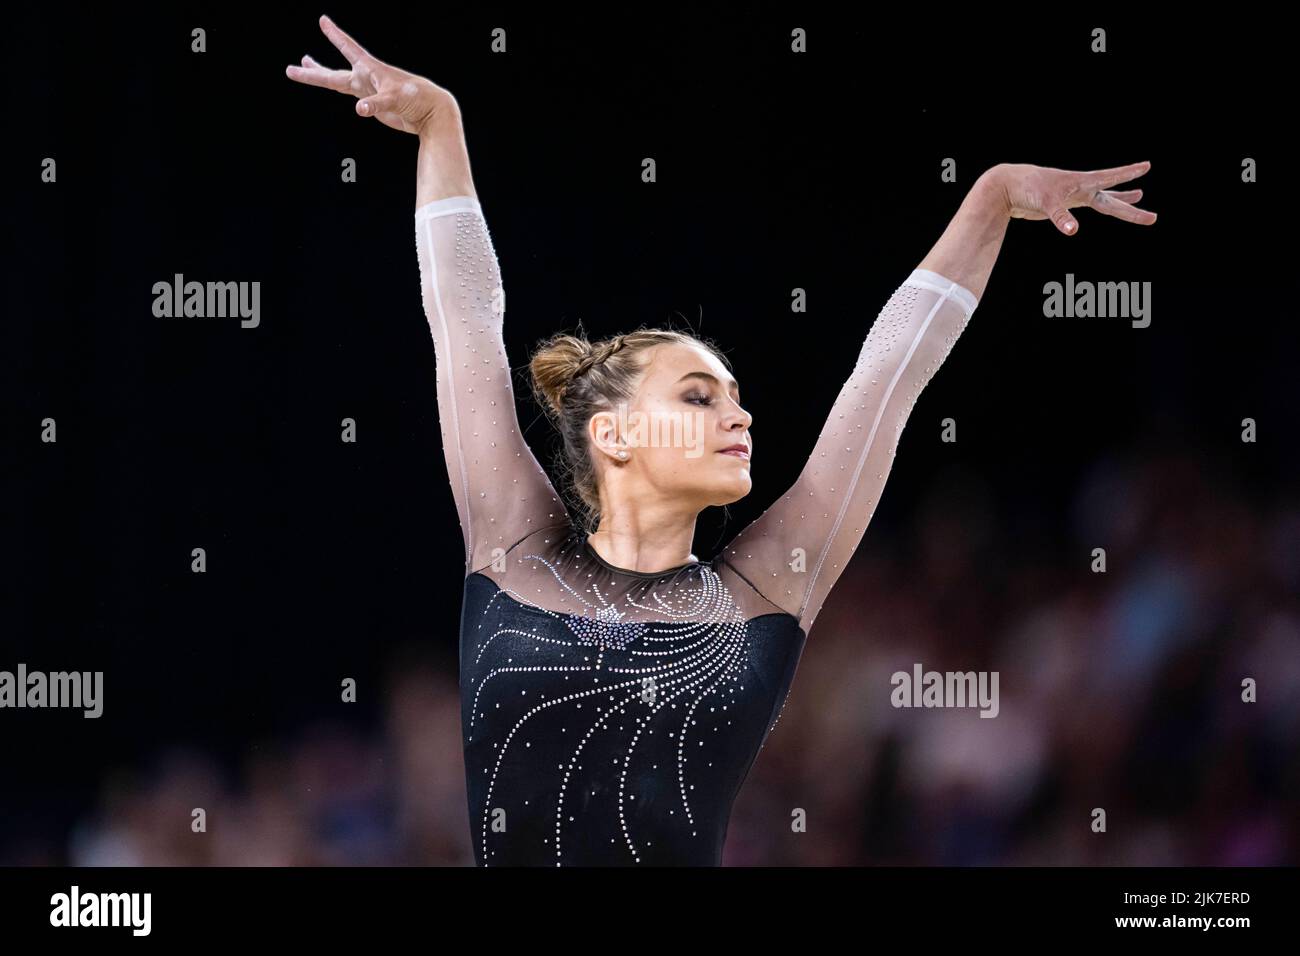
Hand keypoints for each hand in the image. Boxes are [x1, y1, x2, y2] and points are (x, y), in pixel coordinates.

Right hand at [285, 15, 457, 134]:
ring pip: (338, 82)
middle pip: (333, 74)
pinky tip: (334, 89)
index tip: (323, 20)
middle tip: (289, 68)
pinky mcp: (373, 104)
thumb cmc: (416, 99)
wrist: (430, 112)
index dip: (335, 36)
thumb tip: (358, 109)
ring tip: (303, 64)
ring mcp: (368, 90)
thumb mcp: (395, 100)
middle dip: (312, 71)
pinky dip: (341, 92)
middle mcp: (366, 78)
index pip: (349, 48)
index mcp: (371, 70)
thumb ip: (376, 103)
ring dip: (320, 75)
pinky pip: (351, 96)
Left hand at [990, 161, 1156, 235]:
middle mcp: (1081, 188)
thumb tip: (1074, 231)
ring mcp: (1074, 196)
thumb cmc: (1028, 188)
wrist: (1009, 186)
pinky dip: (1098, 207)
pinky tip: (1105, 206)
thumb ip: (1061, 217)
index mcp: (1081, 182)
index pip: (1110, 178)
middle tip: (1154, 218)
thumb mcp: (1046, 203)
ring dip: (1121, 200)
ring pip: (1103, 200)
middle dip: (1131, 209)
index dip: (1129, 174)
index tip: (1147, 165)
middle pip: (1112, 200)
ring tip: (1139, 196)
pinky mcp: (1065, 204)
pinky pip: (1087, 207)